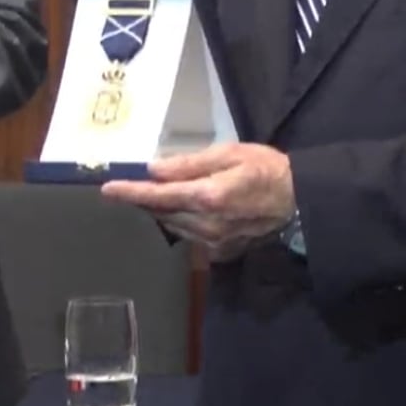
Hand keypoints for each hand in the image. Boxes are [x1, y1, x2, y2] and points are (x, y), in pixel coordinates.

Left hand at [100, 143, 294, 260]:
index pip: (158, 196)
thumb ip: (189, 163)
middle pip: (161, 212)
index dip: (130, 192)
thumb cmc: (265, 168)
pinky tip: (185, 209)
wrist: (299, 201)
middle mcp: (206, 225)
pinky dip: (180, 221)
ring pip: (172, 226)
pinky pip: (189, 236)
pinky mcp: (221, 252)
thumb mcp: (228, 153)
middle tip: (130, 185)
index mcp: (207, 197)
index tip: (107, 189)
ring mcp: (214, 242)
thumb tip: (154, 170)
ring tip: (157, 193)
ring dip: (161, 210)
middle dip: (143, 199)